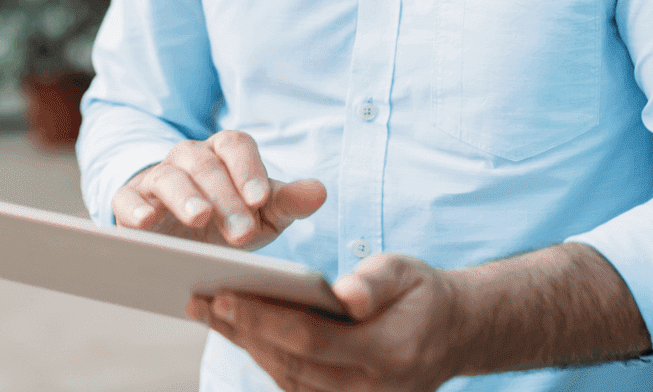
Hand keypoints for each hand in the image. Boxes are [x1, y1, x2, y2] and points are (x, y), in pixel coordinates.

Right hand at [112, 130, 325, 249]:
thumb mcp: (262, 215)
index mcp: (225, 152)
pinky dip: (134, 208)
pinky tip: (145, 223)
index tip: (262, 199)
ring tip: (200, 217)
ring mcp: (157, 177)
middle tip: (242, 230)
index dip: (249, 170)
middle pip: (206, 165)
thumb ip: (289, 203)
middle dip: (226, 197)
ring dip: (186, 197)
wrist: (184, 238)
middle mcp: (190, 157)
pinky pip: (127, 198)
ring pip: (169, 176)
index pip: (237, 146)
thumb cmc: (229, 218)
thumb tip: (320, 192)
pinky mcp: (129, 201)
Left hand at [188, 253, 464, 391]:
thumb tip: (345, 294)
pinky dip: (263, 357)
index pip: (310, 339)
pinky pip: (294, 385)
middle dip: (240, 330)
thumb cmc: (422, 294)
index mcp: (387, 352)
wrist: (453, 334)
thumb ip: (376, 282)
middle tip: (199, 298)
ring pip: (286, 378)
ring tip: (208, 310)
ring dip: (244, 345)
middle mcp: (369, 390)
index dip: (264, 319)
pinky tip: (238, 330)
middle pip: (289, 363)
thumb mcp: (406, 272)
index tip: (223, 293)